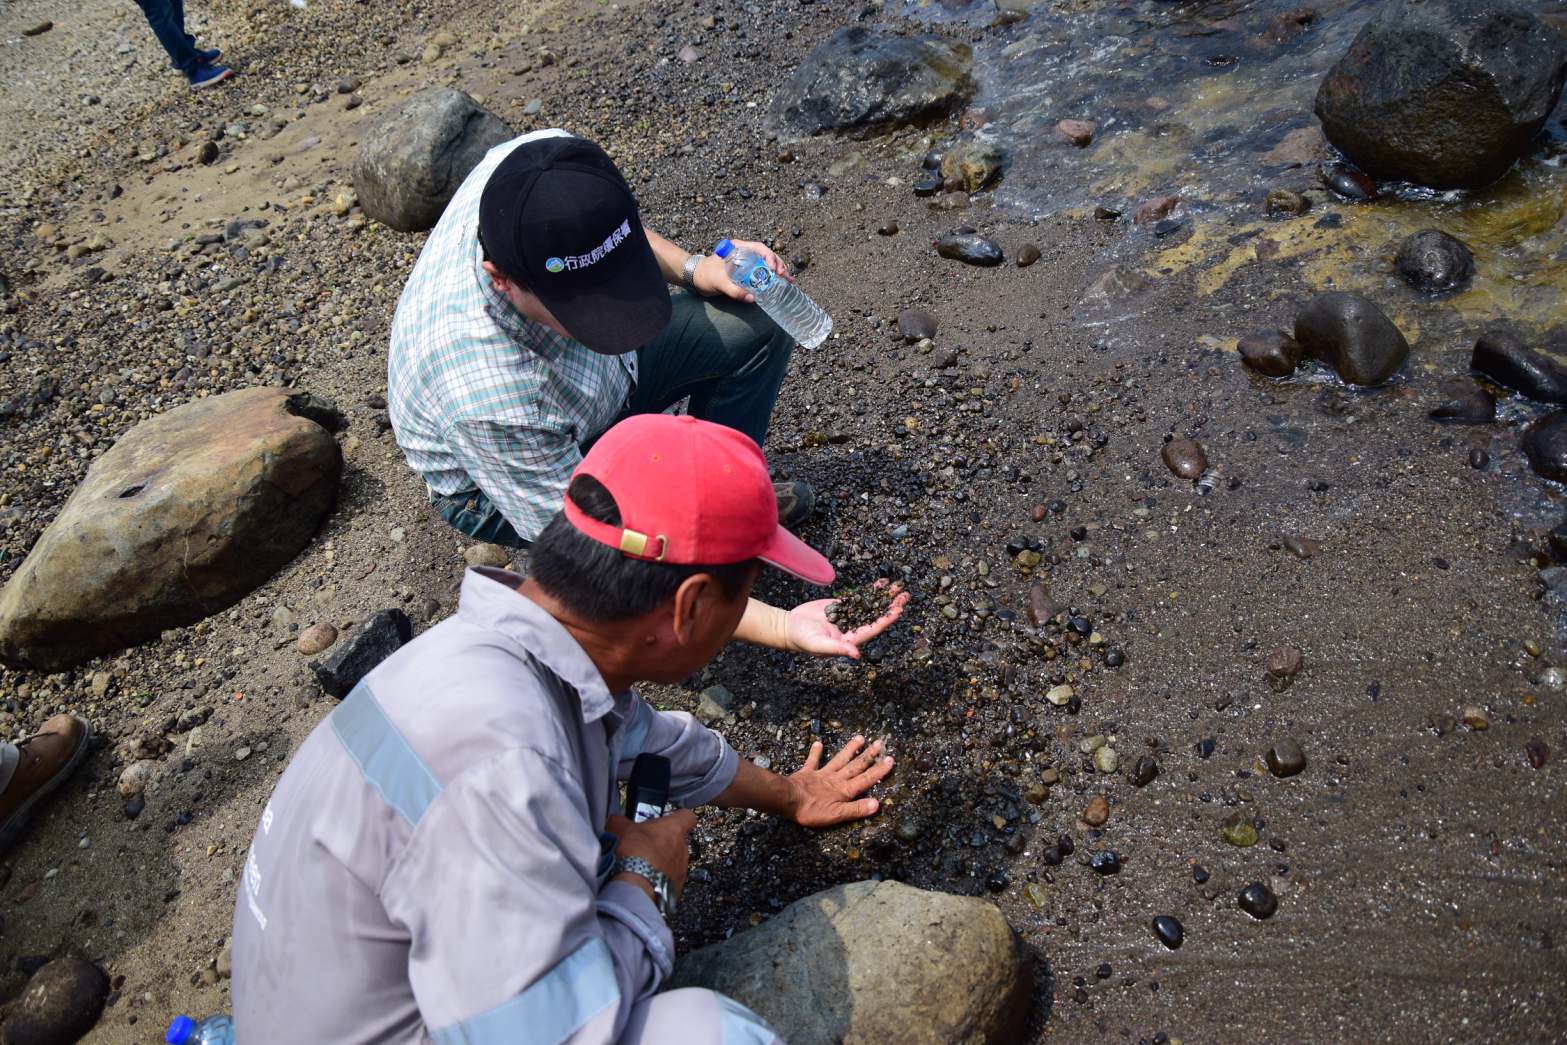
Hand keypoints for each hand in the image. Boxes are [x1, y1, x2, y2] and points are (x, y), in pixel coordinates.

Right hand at [606, 809, 695, 901]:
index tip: (669, 819)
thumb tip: (615, 821)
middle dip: (663, 842)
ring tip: (642, 864)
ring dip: (661, 862)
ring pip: (674, 861)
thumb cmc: (635, 855)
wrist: (637, 886)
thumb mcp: (621, 829)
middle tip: (646, 844)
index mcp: (674, 829)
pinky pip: (669, 879)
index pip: (687, 816)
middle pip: (678, 841)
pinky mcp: (676, 887)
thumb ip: (621, 821)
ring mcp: (681, 869)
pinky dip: (659, 879)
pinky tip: (644, 879)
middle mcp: (682, 848)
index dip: (678, 817)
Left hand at [692, 239, 792, 302]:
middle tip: (785, 277)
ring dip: (778, 271)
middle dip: (778, 265)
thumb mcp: (718, 282)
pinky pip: (762, 272)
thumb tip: (751, 298)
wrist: (696, 278)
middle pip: (767, 256)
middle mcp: (745, 252)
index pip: (759, 248)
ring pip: (767, 264)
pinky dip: (772, 278)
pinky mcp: (747, 271)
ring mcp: (747, 261)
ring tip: (788, 281)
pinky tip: (780, 284)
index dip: (770, 257)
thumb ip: (734, 290)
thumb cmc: (705, 275)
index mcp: (738, 247)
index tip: (774, 269)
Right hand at [785, 581, 908, 658]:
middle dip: (891, 605)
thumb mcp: (819, 645)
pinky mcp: (841, 606)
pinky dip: (870, 591)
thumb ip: (838, 648)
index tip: (899, 610)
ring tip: (898, 587)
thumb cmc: (803, 640)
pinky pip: (859, 597)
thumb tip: (856, 654)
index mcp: (851, 639)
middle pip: (876, 615)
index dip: (887, 620)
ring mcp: (848, 616)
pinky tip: (882, 583)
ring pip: (871, 605)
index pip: (873, 629)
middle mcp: (853, 628)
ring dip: (884, 597)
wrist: (790, 627)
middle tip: (905, 595)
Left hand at [788, 735, 893, 827]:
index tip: (890, 760)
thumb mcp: (837, 815)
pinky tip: (819, 742)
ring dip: (850, 749)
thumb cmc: (812, 810)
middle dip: (869, 755)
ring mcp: (822, 773)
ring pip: (839, 759)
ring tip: (860, 737)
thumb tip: (877, 804)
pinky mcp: (807, 772)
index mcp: (844, 790)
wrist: (788, 799)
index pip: (865, 780)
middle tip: (880, 743)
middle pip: (855, 766)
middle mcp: (836, 779)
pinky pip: (813, 760)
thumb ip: (856, 809)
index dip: (878, 771)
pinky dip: (816, 752)